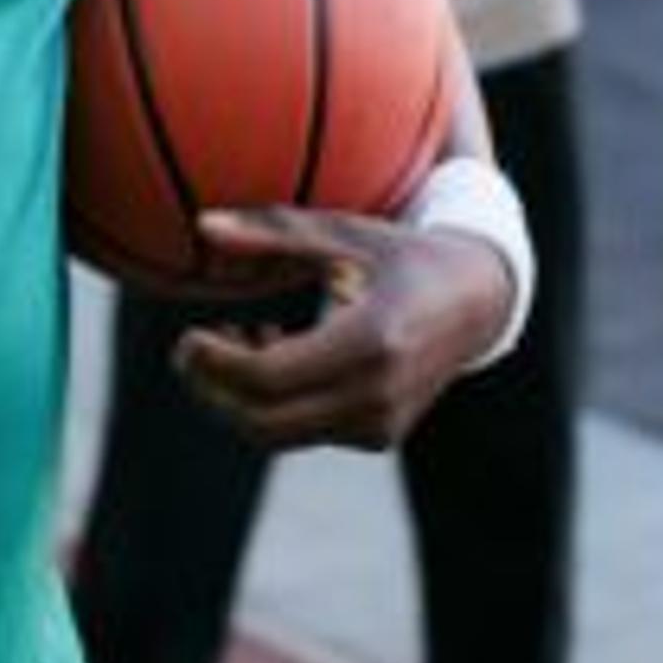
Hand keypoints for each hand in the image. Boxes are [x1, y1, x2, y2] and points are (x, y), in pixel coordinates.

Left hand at [167, 206, 512, 450]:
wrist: (477, 300)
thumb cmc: (401, 255)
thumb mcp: (344, 234)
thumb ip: (273, 232)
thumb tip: (202, 225)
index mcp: (370, 340)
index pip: (267, 377)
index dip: (214, 364)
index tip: (185, 337)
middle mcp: (378, 393)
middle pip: (263, 421)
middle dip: (213, 391)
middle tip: (188, 352)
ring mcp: (381, 423)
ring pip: (279, 434)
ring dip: (239, 399)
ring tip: (236, 340)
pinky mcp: (380, 437)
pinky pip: (305, 432)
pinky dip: (273, 404)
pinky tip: (274, 351)